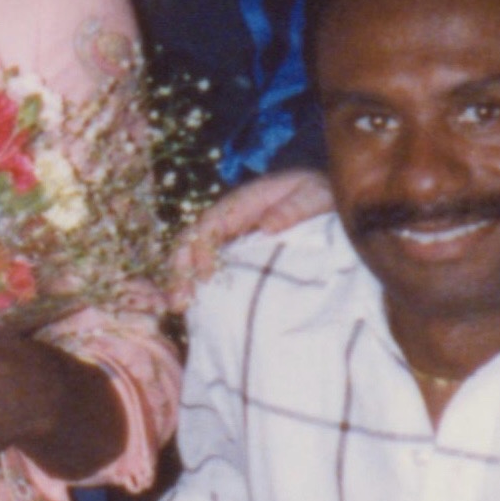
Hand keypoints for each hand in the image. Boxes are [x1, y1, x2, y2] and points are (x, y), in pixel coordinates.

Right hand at [174, 165, 333, 304]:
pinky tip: (194, 305)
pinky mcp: (235, 249)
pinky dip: (197, 283)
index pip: (211, 223)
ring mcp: (229, 234)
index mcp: (243, 203)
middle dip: (181, 269)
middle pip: (192, 240)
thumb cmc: (315, 193)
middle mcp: (228, 218)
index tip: (205, 276)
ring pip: (194, 254)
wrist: (320, 194)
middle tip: (178, 301)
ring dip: (183, 279)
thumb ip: (292, 209)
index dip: (202, 248)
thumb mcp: (311, 195)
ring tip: (179, 307)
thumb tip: (267, 226)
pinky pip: (209, 264)